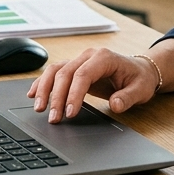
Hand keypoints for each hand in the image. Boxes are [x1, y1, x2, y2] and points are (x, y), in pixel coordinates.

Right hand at [27, 48, 159, 122]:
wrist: (140, 70)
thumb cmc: (139, 79)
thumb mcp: (140, 90)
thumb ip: (128, 97)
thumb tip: (116, 105)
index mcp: (104, 58)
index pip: (82, 75)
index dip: (73, 94)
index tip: (70, 113)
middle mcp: (89, 56)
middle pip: (65, 73)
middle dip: (56, 97)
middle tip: (53, 118)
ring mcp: (80, 60)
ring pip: (55, 71)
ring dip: (44, 89)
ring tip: (39, 108)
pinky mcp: (75, 68)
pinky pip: (54, 72)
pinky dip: (42, 83)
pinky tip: (32, 94)